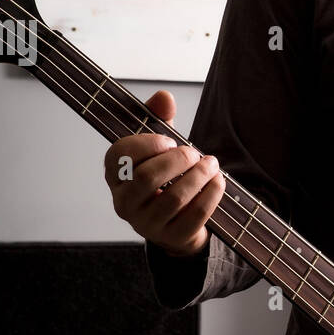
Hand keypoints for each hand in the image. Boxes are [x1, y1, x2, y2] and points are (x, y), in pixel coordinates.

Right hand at [103, 89, 224, 256]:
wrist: (177, 222)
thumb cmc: (165, 177)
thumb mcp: (159, 147)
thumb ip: (159, 118)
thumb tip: (164, 97)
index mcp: (115, 176)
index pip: (119, 155)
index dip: (146, 144)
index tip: (169, 140)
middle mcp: (124, 203)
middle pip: (148, 178)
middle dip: (178, 160)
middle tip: (194, 153)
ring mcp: (146, 224)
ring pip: (174, 198)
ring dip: (199, 176)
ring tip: (211, 165)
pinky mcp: (172, 237)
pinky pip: (194, 215)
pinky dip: (211, 195)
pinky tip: (218, 182)